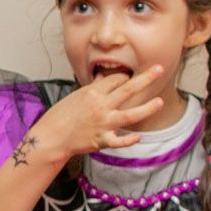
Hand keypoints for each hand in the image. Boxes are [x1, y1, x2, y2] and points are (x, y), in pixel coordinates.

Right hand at [35, 65, 168, 158]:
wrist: (51, 136)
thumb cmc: (60, 116)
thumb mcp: (75, 96)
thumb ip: (93, 89)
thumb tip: (103, 79)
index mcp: (93, 93)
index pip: (116, 80)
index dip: (126, 77)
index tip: (130, 77)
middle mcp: (101, 106)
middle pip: (128, 89)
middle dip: (146, 78)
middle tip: (159, 69)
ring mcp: (103, 123)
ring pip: (131, 115)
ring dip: (147, 108)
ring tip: (159, 102)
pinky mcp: (102, 140)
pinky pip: (119, 141)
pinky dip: (129, 140)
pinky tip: (137, 137)